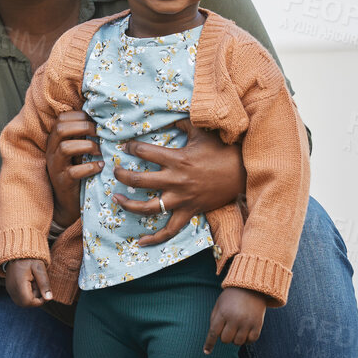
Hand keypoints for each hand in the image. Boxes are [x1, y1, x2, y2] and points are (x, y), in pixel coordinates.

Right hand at [3, 259, 53, 307]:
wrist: (17, 251)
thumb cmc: (29, 258)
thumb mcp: (39, 268)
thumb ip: (44, 283)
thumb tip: (49, 299)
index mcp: (19, 284)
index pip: (29, 302)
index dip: (39, 300)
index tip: (44, 291)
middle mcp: (12, 289)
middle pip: (26, 304)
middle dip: (35, 298)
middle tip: (38, 285)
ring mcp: (9, 289)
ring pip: (22, 302)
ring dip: (31, 296)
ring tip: (33, 282)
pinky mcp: (9, 288)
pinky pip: (19, 297)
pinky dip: (26, 294)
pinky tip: (29, 283)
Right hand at [45, 111, 100, 227]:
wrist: (67, 202)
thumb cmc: (77, 172)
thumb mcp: (78, 151)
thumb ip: (83, 137)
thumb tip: (104, 121)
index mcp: (55, 140)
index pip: (62, 119)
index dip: (80, 116)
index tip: (96, 122)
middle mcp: (52, 151)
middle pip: (61, 129)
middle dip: (84, 127)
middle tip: (100, 134)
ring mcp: (56, 167)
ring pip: (65, 148)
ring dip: (87, 146)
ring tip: (100, 152)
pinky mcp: (63, 182)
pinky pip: (73, 172)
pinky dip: (90, 167)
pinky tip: (100, 167)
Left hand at [113, 121, 245, 246]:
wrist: (243, 173)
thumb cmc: (222, 150)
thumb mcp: (201, 132)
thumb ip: (182, 123)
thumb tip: (168, 115)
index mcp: (177, 159)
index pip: (144, 152)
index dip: (131, 147)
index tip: (125, 146)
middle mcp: (175, 181)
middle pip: (138, 180)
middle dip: (121, 175)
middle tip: (115, 170)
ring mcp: (181, 199)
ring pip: (148, 207)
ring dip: (128, 204)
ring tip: (116, 198)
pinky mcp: (189, 212)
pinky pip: (169, 230)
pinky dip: (154, 238)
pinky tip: (140, 242)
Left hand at [204, 287, 265, 353]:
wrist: (252, 287)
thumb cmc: (231, 297)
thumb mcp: (219, 304)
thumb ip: (214, 320)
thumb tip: (213, 338)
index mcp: (223, 313)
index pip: (213, 333)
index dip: (209, 343)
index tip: (206, 352)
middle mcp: (235, 318)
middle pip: (226, 339)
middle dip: (225, 337)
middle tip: (228, 328)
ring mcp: (247, 322)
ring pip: (238, 342)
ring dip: (236, 339)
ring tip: (237, 329)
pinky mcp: (258, 324)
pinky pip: (251, 341)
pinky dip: (247, 339)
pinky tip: (246, 332)